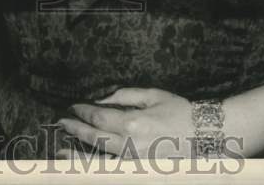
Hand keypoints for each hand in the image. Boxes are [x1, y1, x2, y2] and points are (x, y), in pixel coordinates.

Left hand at [58, 88, 192, 158]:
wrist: (202, 134)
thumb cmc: (179, 111)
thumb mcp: (152, 95)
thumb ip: (124, 95)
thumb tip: (102, 97)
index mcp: (133, 123)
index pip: (99, 118)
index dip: (83, 111)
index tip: (73, 105)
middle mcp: (130, 145)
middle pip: (95, 138)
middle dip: (75, 130)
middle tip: (61, 122)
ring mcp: (134, 160)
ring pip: (99, 159)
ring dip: (78, 154)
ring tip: (61, 150)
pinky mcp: (140, 168)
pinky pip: (113, 168)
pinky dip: (96, 166)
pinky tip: (84, 165)